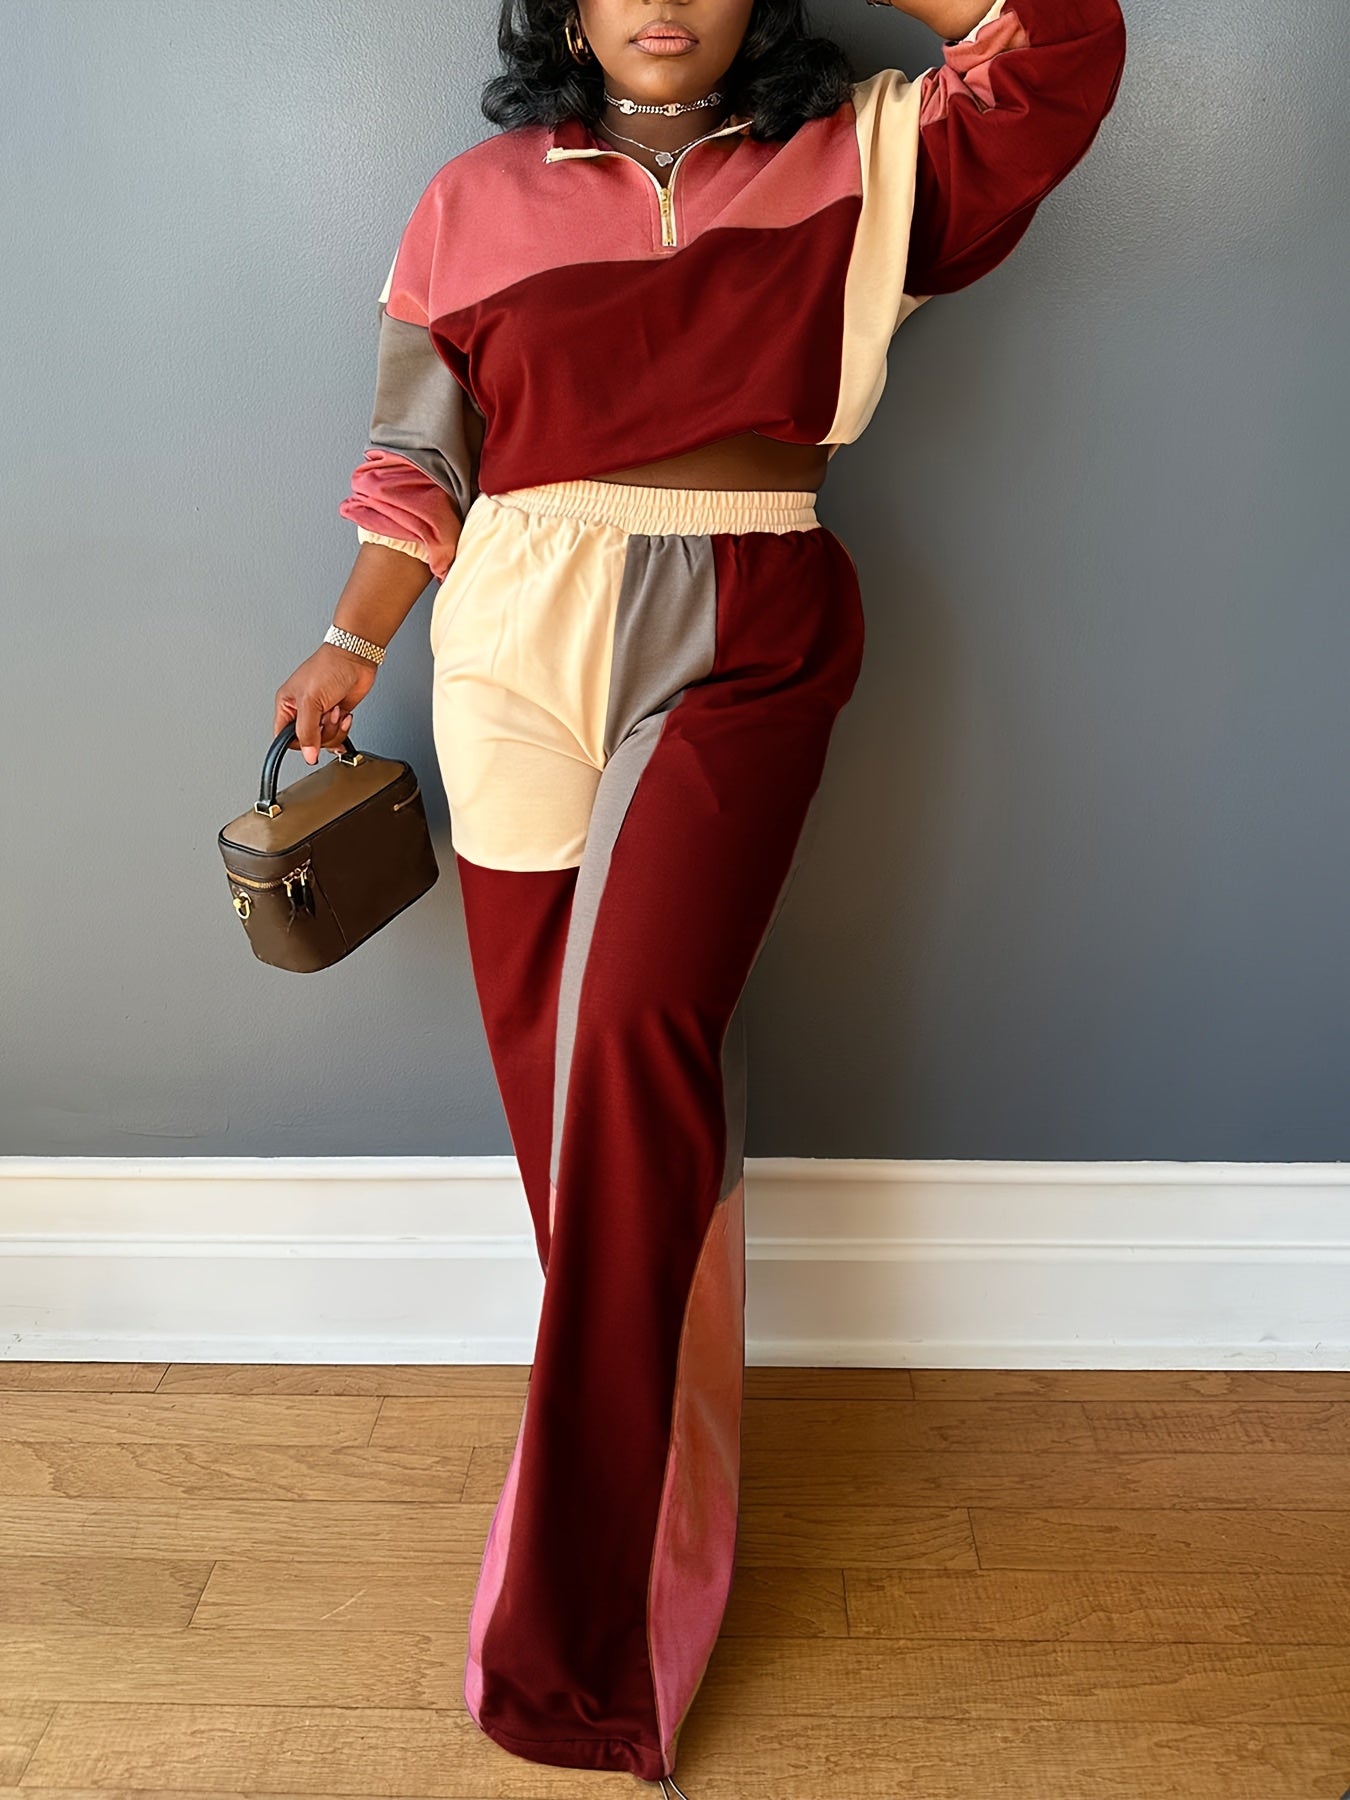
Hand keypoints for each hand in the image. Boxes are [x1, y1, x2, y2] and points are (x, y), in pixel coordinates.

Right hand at [273, 642, 379, 764]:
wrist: (355, 659)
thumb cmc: (329, 667)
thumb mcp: (311, 701)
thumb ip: (307, 731)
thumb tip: (307, 755)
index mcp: (287, 705)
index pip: (284, 738)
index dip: (298, 744)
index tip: (311, 745)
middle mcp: (301, 711)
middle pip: (307, 742)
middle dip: (322, 733)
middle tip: (327, 717)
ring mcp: (320, 714)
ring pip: (324, 741)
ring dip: (334, 729)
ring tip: (336, 711)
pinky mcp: (336, 716)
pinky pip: (337, 735)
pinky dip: (343, 730)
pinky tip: (344, 716)